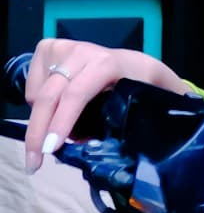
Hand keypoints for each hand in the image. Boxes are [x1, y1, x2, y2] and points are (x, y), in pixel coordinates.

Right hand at [21, 40, 184, 170]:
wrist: (130, 59)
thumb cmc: (143, 82)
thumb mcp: (156, 96)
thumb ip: (160, 117)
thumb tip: (163, 146)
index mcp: (111, 64)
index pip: (79, 92)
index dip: (64, 121)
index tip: (54, 149)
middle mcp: (85, 52)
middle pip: (50, 96)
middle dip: (39, 133)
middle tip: (35, 163)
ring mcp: (65, 48)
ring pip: (39, 95)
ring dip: (41, 123)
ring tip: (53, 140)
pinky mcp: (49, 48)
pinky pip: (32, 87)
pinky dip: (37, 106)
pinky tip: (56, 112)